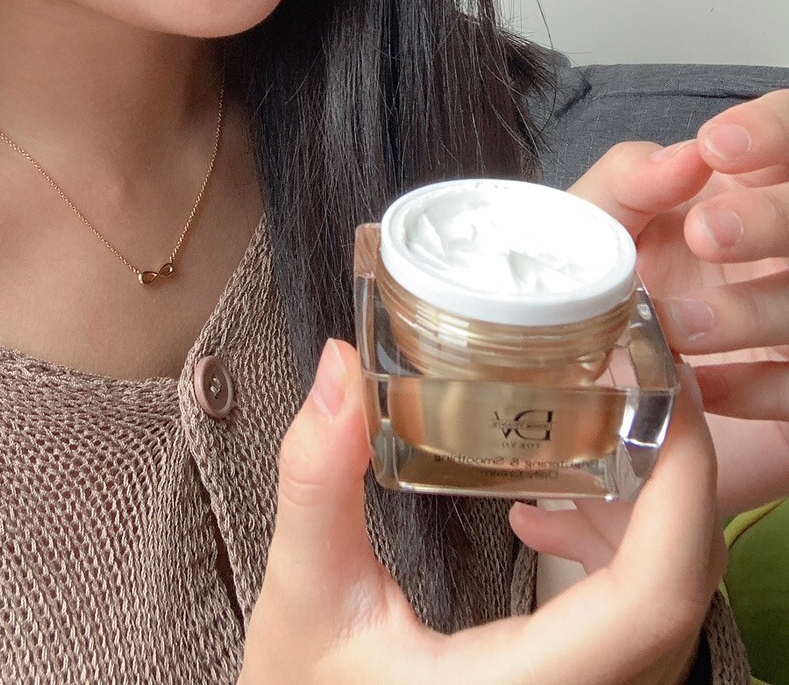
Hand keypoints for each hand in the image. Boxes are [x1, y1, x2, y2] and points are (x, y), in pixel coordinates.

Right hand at [240, 340, 721, 684]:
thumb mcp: (305, 596)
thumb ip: (319, 480)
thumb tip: (340, 368)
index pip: (654, 594)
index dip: (683, 487)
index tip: (666, 392)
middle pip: (683, 583)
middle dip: (671, 469)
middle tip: (631, 378)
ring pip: (670, 599)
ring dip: (644, 506)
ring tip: (578, 436)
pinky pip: (640, 619)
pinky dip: (616, 550)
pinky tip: (538, 514)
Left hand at [569, 88, 788, 515]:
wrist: (607, 391)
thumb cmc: (612, 285)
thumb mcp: (601, 224)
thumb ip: (629, 178)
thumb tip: (682, 157)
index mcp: (753, 182)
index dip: (769, 132)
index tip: (714, 147)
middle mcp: (786, 241)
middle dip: (770, 219)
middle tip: (706, 233)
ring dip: (749, 312)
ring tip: (677, 327)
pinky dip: (755, 386)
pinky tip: (699, 386)